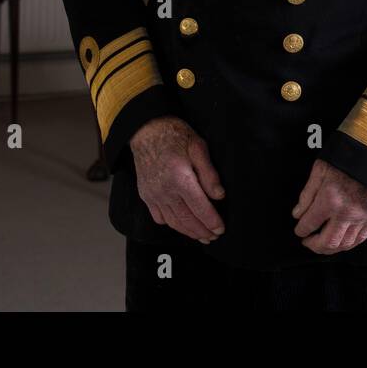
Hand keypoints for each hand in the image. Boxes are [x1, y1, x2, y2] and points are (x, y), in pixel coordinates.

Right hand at [129, 116, 224, 243]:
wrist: (146, 131)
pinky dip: (172, 225)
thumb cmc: (174, 135)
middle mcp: (165, 191)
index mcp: (180, 178)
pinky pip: (159, 218)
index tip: (221, 229)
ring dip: (189, 232)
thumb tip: (219, 195)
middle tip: (215, 236)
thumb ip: (209, 173)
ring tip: (202, 236)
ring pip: (173, 222)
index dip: (212, 221)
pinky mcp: (146, 196)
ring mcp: (153, 195)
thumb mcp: (198, 147)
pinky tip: (181, 225)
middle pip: (187, 220)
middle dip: (203, 231)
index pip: (200, 208)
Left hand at [291, 159, 366, 254]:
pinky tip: (339, 242)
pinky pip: (359, 240)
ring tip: (321, 245)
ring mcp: (361, 218)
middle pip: (327, 241)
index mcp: (330, 200)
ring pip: (344, 244)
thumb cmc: (345, 162)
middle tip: (307, 242)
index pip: (310, 223)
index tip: (299, 231)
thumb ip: (307, 194)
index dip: (301, 230)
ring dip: (330, 249)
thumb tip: (298, 214)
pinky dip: (347, 245)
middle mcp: (346, 213)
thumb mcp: (320, 171)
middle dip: (314, 245)